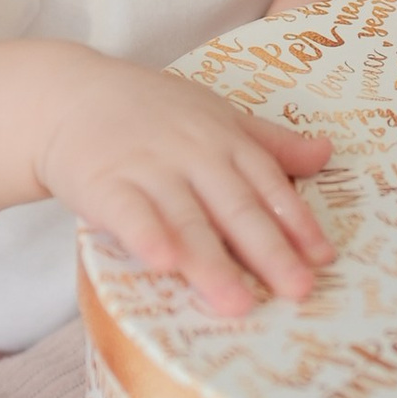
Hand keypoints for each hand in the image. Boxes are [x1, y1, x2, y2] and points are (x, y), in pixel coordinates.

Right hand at [36, 61, 333, 317]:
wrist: (70, 94)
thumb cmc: (151, 111)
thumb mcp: (216, 116)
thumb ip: (269, 142)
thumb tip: (327, 153)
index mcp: (224, 140)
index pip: (267, 184)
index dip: (296, 222)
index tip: (322, 260)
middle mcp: (192, 154)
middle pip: (236, 207)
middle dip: (269, 250)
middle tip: (298, 291)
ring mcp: (148, 168)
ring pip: (186, 218)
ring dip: (212, 260)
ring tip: (237, 303)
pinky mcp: (104, 184)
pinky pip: (128, 214)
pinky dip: (147, 236)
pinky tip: (164, 264)